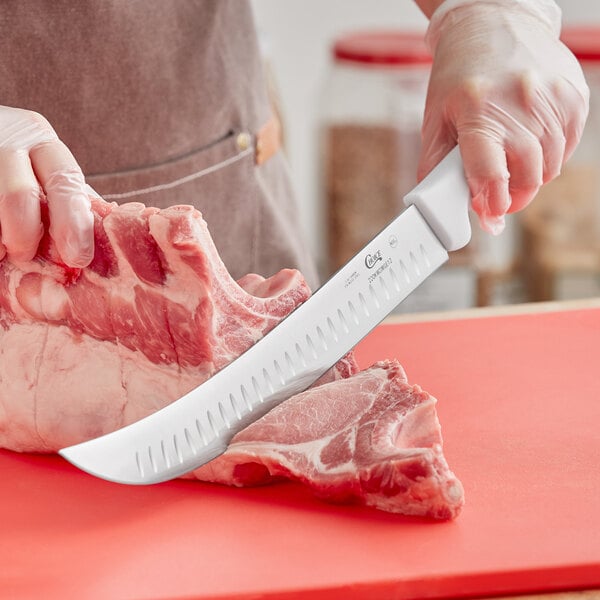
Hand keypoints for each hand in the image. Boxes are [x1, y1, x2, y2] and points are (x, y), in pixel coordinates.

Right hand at [0, 106, 93, 264]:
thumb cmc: (21, 166)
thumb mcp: (47, 169)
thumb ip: (72, 197)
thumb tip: (108, 235)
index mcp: (41, 140)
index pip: (64, 181)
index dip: (73, 223)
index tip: (78, 257)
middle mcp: (8, 141)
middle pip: (19, 197)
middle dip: (26, 237)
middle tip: (26, 256)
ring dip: (0, 240)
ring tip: (3, 249)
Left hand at [417, 0, 589, 233]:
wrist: (493, 22)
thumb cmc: (459, 77)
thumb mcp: (435, 121)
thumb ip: (435, 168)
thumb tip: (443, 209)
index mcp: (478, 109)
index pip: (491, 173)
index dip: (491, 202)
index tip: (489, 212)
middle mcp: (520, 101)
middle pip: (527, 176)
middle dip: (513, 196)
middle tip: (498, 195)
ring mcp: (553, 97)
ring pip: (550, 167)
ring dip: (530, 176)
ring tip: (510, 160)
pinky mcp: (574, 96)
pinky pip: (567, 148)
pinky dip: (548, 156)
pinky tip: (530, 141)